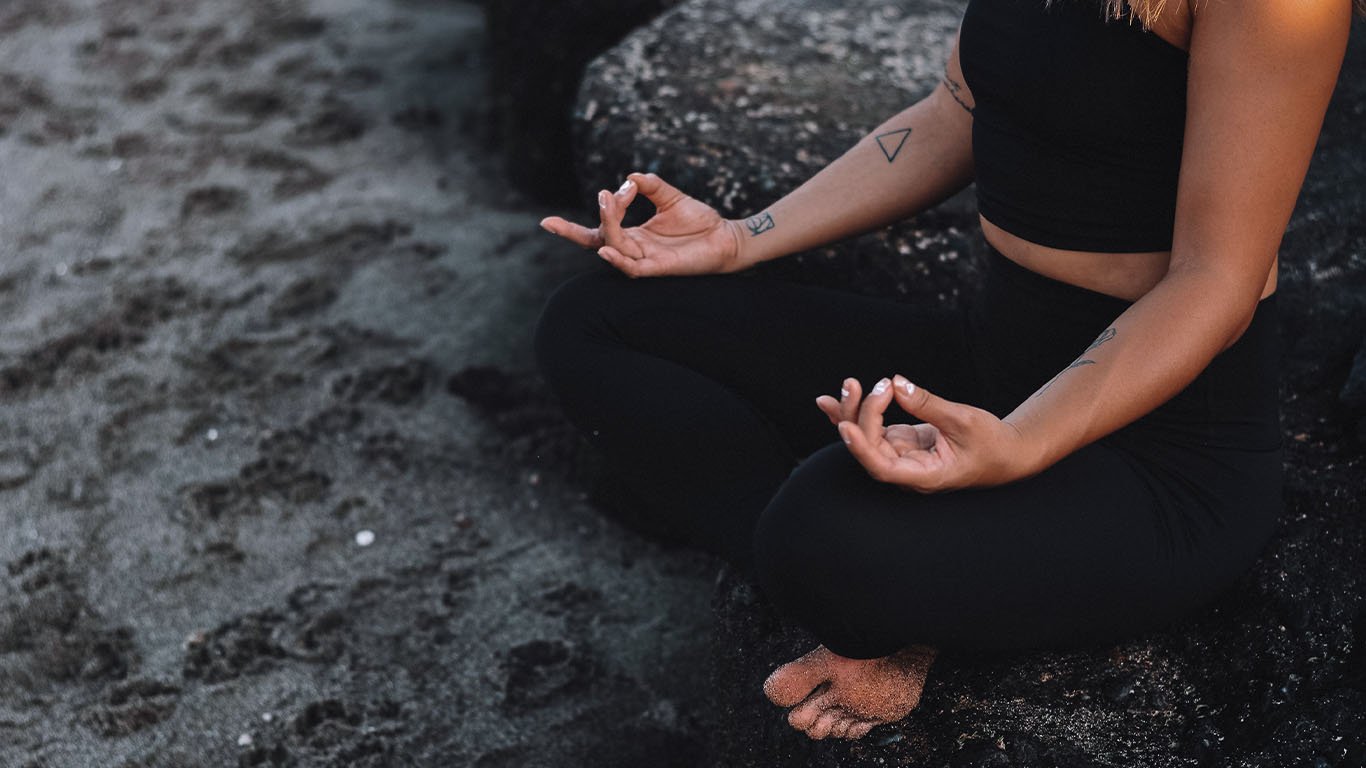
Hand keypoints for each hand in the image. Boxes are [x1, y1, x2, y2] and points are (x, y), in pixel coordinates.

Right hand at [539, 172, 746, 276]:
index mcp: (634, 234)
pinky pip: (632, 268)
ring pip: (615, 246)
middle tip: (594, 200)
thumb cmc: (700, 221)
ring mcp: (645, 260)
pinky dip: (617, 259)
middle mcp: (635, 248)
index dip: (585, 219)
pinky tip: (606, 249)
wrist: (726, 237)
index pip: (598, 230)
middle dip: (584, 225)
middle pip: (599, 239)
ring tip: (608, 202)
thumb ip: (651, 186)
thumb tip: (630, 177)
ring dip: (608, 225)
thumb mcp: (671, 197)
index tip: (605, 195)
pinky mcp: (659, 268)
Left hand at [815, 375, 1033, 492]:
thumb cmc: (990, 443)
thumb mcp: (963, 421)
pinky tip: (833, 400)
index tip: (846, 426)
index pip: (883, 468)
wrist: (1004, 453)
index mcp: (924, 475)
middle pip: (869, 448)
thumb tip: (897, 384)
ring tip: (847, 385)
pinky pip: (872, 428)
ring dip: (852, 412)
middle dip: (858, 416)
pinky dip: (856, 413)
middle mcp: (906, 470)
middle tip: (861, 384)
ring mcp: (901, 456)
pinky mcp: (901, 443)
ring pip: (866, 437)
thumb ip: (927, 404)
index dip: (862, 449)